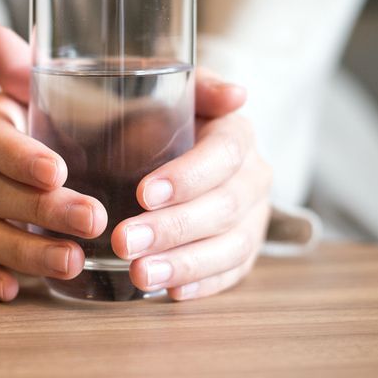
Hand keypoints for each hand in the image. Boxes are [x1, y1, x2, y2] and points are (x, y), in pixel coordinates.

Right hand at [0, 27, 107, 300]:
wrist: (31, 158)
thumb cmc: (55, 123)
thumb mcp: (57, 94)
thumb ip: (46, 72)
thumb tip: (24, 43)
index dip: (20, 156)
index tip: (59, 170)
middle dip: (42, 210)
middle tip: (94, 221)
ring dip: (24, 251)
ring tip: (73, 261)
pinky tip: (13, 290)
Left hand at [109, 72, 272, 300]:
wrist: (170, 144)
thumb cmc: (161, 114)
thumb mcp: (170, 88)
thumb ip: (198, 85)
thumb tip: (236, 94)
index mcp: (236, 134)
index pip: (224, 154)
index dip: (188, 176)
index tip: (143, 193)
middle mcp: (254, 177)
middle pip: (226, 207)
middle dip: (174, 228)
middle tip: (124, 241)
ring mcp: (253, 218)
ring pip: (232, 247)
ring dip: (184, 265)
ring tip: (139, 275)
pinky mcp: (243, 250)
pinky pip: (232, 274)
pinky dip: (203, 285)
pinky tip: (169, 292)